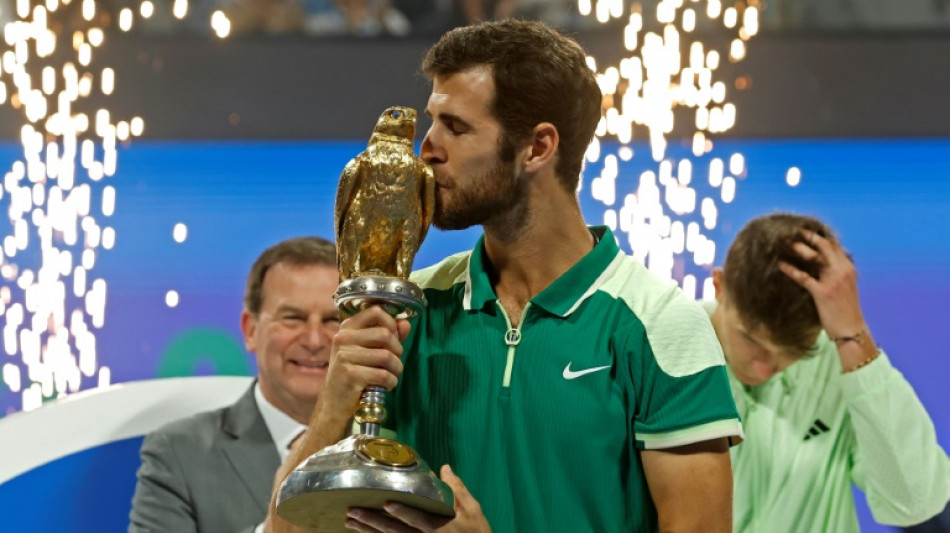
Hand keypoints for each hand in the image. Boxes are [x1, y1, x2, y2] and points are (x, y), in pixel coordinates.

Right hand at [321, 305, 410, 419]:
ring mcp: (344, 356)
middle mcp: (343, 338)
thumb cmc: (356, 373)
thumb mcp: (370, 350)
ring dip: (397, 369)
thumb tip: (406, 323)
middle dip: (398, 350)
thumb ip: (389, 335)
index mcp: (347, 328)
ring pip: (386, 356)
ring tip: (392, 375)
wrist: (336, 402)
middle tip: (395, 362)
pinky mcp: (349, 375)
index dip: (392, 323)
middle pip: (385, 334)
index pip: (376, 312)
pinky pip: (383, 375)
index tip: (394, 338)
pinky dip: (391, 382)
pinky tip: (387, 385)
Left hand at [344, 465, 491, 532]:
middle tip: (353, 512)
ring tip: (350, 521)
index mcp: (439, 527)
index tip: (386, 502)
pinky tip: (362, 532)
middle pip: (394, 532)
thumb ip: (457, 489)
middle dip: (372, 521)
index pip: (416, 519)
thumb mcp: (472, 510)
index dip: (402, 512)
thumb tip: (444, 468)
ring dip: (368, 531)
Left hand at [777, 228, 865, 338]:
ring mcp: (834, 281)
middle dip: (808, 235)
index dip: (819, 234)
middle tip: (793, 230)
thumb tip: (822, 262)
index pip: (834, 244)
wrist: (851, 330)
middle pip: (824, 245)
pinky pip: (804, 277)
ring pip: (815, 257)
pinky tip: (780, 265)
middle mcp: (843, 270)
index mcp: (848, 267)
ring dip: (799, 247)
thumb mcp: (845, 286)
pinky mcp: (823, 293)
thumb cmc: (845, 310)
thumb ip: (836, 272)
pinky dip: (791, 270)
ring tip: (785, 242)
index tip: (805, 228)